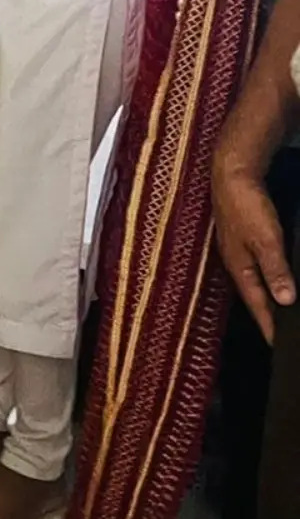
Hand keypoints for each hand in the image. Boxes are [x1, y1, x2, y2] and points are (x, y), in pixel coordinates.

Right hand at [213, 159, 295, 342]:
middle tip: (280, 332)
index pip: (257, 304)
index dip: (268, 325)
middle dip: (267, 314)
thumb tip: (285, 302)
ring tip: (280, 310)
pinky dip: (268, 277)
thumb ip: (276, 271)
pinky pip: (257, 265)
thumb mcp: (267, 241)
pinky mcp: (243, 236)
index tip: (278, 344)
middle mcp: (236, 261)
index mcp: (240, 267)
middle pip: (254, 295)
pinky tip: (276, 276)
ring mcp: (238, 248)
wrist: (233, 173)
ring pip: (256, 280)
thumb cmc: (247, 207)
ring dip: (267, 296)